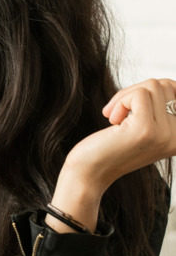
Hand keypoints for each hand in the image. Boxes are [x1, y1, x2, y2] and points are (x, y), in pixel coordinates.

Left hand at [50, 78, 175, 232]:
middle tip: (118, 112)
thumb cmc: (110, 146)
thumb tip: (163, 83)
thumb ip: (158, 108)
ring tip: (116, 118)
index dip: (150, 92)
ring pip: (153, 86)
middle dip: (135, 91)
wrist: (89, 172)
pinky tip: (112, 121)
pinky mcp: (146, 130)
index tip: (132, 110)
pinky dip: (120, 101)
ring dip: (125, 96)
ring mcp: (166, 134)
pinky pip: (139, 94)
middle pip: (166, 85)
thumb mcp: (143, 126)